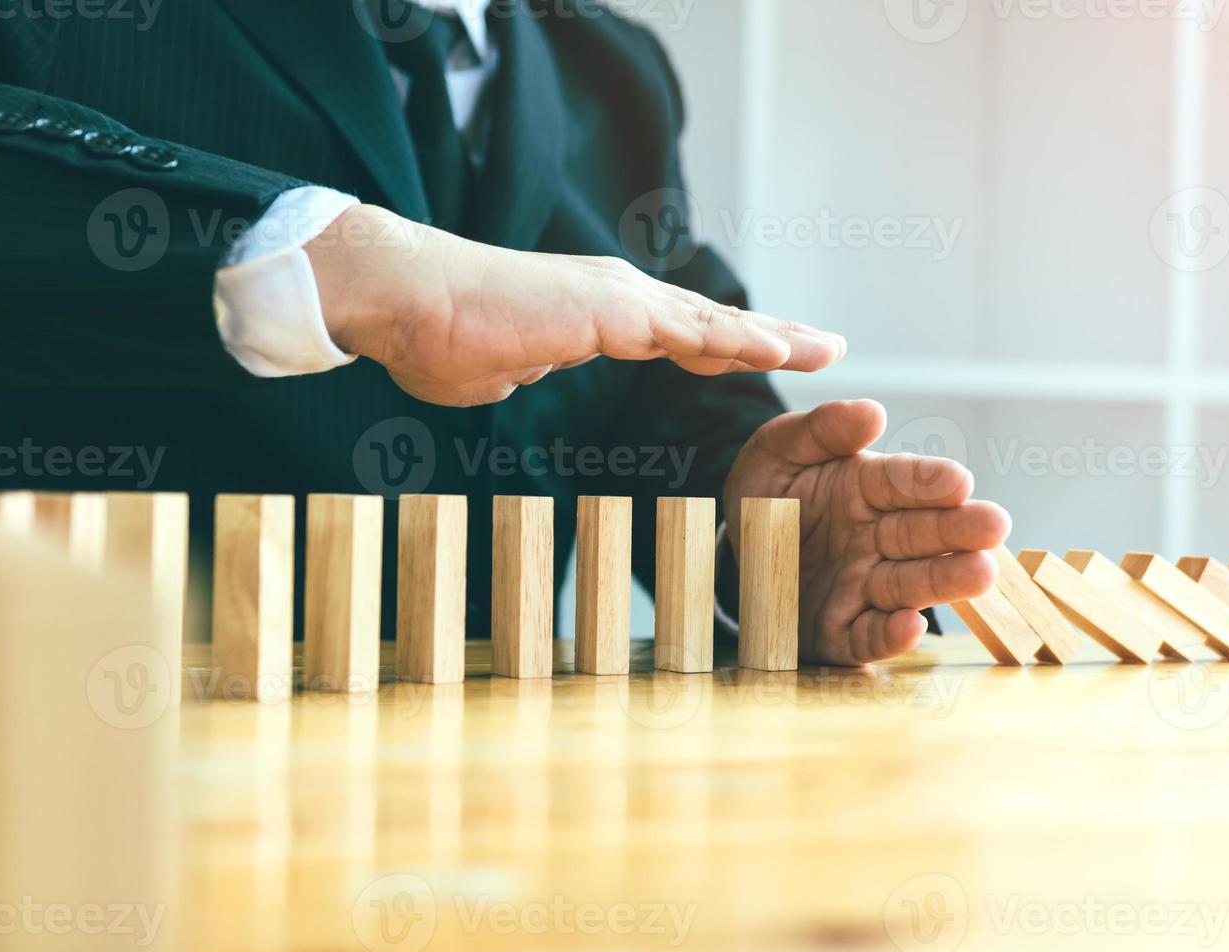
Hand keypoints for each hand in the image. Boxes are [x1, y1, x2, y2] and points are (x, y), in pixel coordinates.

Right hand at [304, 205, 845, 406]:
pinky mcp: (610, 312)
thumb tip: (519, 377)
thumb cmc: (434, 336)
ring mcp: (618, 300)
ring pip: (715, 322)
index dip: (727, 342)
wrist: (400, 299)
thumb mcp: (492, 371)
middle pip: (714, 321)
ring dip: (775, 337)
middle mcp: (619, 297)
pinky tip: (781, 353)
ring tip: (828, 350)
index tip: (768, 352)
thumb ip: (519, 372)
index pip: (680, 332)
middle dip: (773, 335)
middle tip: (827, 346)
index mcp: (598, 313)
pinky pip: (690, 332)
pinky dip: (740, 342)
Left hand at [724, 400, 1009, 665]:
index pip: (902, 482)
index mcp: (865, 489)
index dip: (928, 482)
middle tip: (994, 525)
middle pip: (920, 534)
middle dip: (958, 531)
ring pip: (909, 585)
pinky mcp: (840, 632)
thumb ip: (819, 429)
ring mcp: (861, 586)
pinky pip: (867, 635)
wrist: (734, 556)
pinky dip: (889, 634)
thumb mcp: (778, 452)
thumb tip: (871, 412)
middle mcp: (875, 539)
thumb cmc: (766, 497)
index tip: (958, 480)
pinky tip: (911, 625)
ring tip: (980, 574)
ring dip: (944, 581)